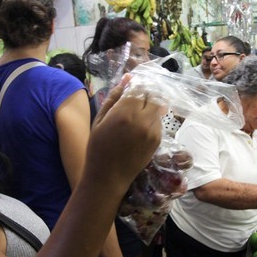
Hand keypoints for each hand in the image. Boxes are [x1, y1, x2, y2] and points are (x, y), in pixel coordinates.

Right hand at [87, 74, 163, 188]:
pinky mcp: (158, 140)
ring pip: (158, 108)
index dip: (136, 84)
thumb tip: (126, 79)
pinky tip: (138, 126)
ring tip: (135, 114)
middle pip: (153, 95)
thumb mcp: (99, 120)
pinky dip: (151, 119)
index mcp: (125, 112)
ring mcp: (153, 131)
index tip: (131, 85)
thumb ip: (114, 98)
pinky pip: (158, 122)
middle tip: (135, 99)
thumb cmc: (97, 148)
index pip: (139, 87)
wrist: (108, 177)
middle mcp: (143, 120)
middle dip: (146, 94)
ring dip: (150, 106)